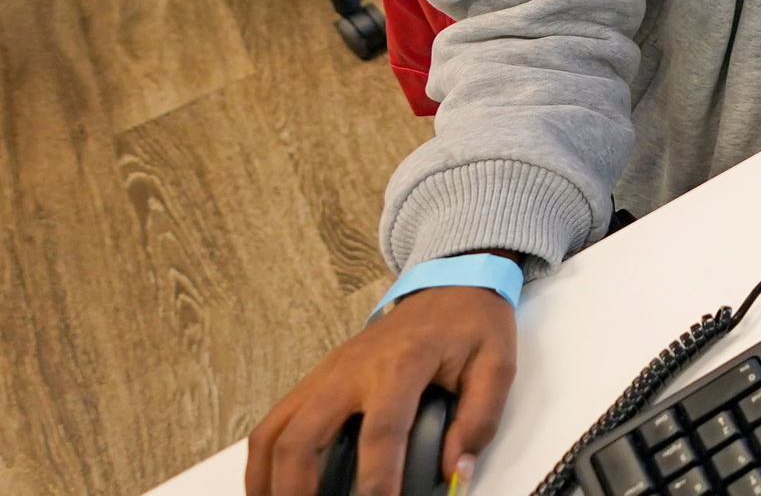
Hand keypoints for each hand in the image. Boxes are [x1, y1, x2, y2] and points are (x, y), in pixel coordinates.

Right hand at [247, 284, 515, 495]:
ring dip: (266, 479)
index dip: (377, 478)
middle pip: (303, 436)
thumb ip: (479, 419)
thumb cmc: (471, 325)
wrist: (448, 284)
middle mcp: (353, 369)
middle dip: (297, 489)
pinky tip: (268, 486)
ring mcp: (327, 373)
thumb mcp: (497, 365)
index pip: (381, 431)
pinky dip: (263, 460)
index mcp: (403, 364)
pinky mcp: (316, 378)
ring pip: (274, 431)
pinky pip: (274, 422)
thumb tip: (454, 469)